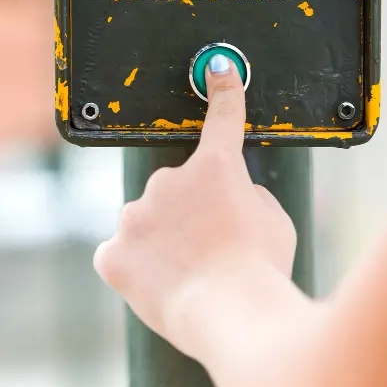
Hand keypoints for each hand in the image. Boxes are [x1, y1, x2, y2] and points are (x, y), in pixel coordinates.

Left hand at [93, 55, 297, 358]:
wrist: (232, 315)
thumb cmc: (261, 271)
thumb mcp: (275, 222)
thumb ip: (246, 197)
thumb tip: (231, 196)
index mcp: (215, 168)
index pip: (222, 120)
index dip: (224, 93)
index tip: (219, 70)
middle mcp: (167, 181)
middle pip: (176, 191)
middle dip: (189, 214)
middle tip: (213, 250)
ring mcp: (133, 216)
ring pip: (146, 222)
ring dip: (162, 241)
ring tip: (191, 277)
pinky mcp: (112, 253)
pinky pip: (121, 255)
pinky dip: (137, 269)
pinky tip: (161, 286)